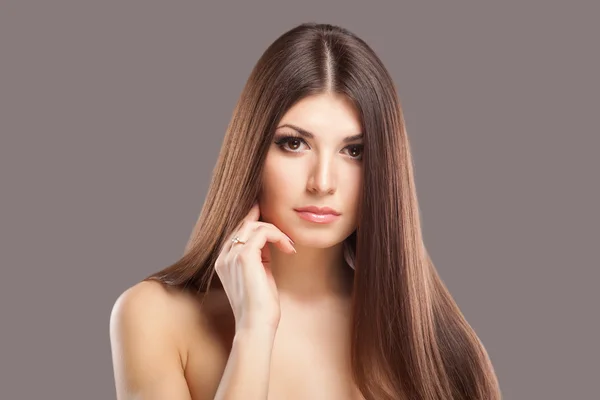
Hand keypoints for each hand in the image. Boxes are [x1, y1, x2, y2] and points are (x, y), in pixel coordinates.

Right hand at [214, 202, 295, 332]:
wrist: (255, 325)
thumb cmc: (260, 307)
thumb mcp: (259, 276)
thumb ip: (259, 258)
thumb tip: (270, 241)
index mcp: (224, 262)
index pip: (237, 232)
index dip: (253, 221)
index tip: (269, 218)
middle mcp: (224, 257)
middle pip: (244, 225)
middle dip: (265, 223)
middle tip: (285, 234)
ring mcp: (232, 256)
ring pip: (253, 226)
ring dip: (275, 231)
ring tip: (288, 245)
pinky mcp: (244, 257)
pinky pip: (262, 232)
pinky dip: (278, 236)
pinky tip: (288, 247)